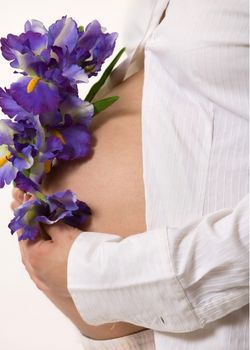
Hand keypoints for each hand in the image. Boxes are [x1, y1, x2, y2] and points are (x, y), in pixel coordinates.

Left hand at [11, 188, 146, 338]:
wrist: (100, 280)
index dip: (25, 215)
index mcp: (34, 255)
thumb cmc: (82, 255)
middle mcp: (34, 270)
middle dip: (27, 230)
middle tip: (28, 215)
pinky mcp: (51, 286)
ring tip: (35, 233)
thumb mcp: (66, 233)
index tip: (23, 203)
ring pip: (31, 259)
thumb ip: (51, 223)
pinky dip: (38, 258)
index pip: (25, 231)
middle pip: (26, 245)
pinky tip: (42, 254)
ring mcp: (42, 280)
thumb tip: (43, 215)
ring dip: (32, 244)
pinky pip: (38, 269)